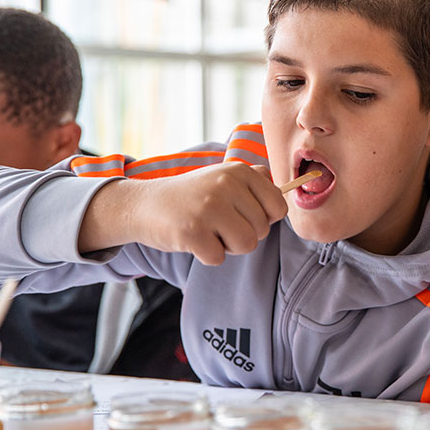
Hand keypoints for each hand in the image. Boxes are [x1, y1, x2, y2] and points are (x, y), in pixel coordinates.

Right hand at [80, 162, 287, 265]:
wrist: (144, 204)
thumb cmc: (191, 196)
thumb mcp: (222, 177)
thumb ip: (254, 180)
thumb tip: (286, 189)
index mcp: (239, 171)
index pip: (278, 207)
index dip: (264, 219)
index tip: (243, 216)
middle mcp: (227, 185)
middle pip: (262, 230)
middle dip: (242, 234)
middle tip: (217, 224)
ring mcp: (209, 208)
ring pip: (247, 245)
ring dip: (228, 247)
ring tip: (208, 231)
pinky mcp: (192, 231)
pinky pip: (219, 258)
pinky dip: (207, 256)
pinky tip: (193, 239)